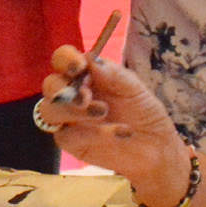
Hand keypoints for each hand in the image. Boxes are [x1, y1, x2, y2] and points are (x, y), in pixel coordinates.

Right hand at [39, 47, 190, 206]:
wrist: (156, 148)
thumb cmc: (145, 113)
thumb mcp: (135, 89)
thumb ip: (113, 74)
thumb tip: (90, 58)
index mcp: (86, 75)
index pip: (63, 60)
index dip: (66, 59)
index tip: (80, 66)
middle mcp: (73, 94)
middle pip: (50, 85)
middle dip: (62, 88)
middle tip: (85, 96)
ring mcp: (69, 119)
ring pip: (48, 110)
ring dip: (72, 110)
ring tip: (103, 112)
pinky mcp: (72, 143)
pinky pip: (67, 136)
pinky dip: (92, 133)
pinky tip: (118, 132)